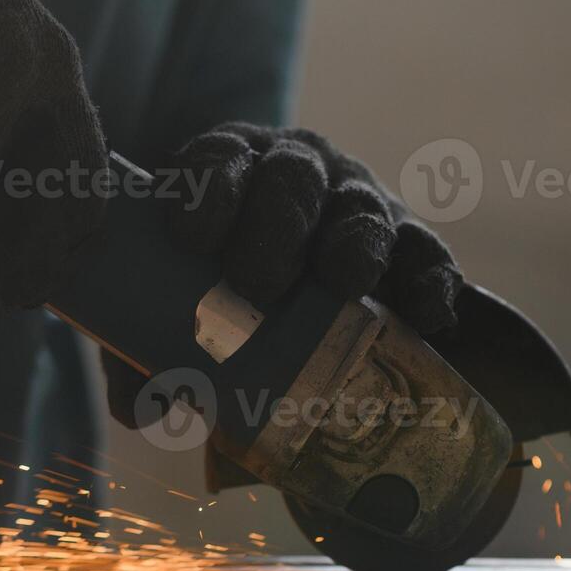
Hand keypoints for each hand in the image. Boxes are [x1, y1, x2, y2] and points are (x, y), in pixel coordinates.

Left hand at [163, 123, 463, 333]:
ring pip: (360, 209)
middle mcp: (294, 169)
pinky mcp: (406, 239)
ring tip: (343, 282)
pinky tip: (430, 314)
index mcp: (229, 168)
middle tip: (256, 283)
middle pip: (292, 179)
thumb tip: (140, 410)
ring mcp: (354, 200)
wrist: (278, 277)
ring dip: (353, 245)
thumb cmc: (205, 286)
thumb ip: (140, 352)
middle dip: (275, 226)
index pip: (219, 160)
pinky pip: (425, 253)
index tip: (193, 238)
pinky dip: (430, 282)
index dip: (208, 193)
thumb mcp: (166, 304)